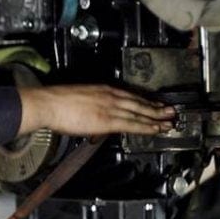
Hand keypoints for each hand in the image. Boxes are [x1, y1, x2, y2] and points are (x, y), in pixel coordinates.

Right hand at [17, 85, 174, 135]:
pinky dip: (146, 127)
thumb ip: (90, 104)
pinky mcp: (108, 119)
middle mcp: (110, 96)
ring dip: (156, 118)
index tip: (154, 104)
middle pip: (139, 102)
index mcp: (102, 89)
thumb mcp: (77, 97)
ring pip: (139, 113)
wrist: (48, 103)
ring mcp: (110, 107)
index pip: (129, 95)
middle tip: (170, 112)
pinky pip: (132, 124)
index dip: (144, 101)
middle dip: (156, 108)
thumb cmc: (56, 102)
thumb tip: (94, 114)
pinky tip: (155, 129)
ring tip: (168, 122)